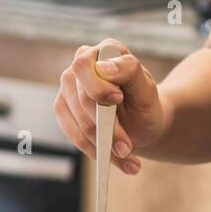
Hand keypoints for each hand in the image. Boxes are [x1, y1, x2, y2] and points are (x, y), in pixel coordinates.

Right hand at [54, 40, 166, 175]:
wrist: (143, 122)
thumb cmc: (145, 102)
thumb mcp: (146, 89)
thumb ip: (130, 71)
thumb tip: (104, 67)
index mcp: (103, 51)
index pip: (85, 66)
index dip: (97, 85)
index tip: (117, 100)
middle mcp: (81, 65)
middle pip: (80, 98)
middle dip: (105, 127)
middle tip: (127, 146)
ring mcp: (68, 89)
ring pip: (77, 121)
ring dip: (103, 145)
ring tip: (128, 157)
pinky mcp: (64, 111)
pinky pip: (74, 136)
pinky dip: (96, 152)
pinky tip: (117, 161)